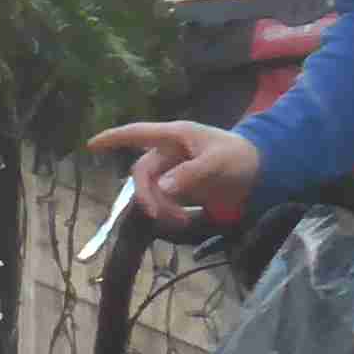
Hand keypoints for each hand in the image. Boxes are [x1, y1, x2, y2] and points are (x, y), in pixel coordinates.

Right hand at [84, 117, 264, 231]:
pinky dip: (168, 212)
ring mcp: (174, 170)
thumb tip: (162, 187)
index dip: (114, 138)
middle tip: (160, 217)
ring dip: (160, 207)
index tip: (91, 146)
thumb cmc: (241, 158)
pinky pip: (163, 200)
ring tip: (180, 221)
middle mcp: (170, 152)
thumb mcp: (218, 163)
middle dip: (147, 195)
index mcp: (175, 136)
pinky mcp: (181, 187)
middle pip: (142, 173)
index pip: (138, 133)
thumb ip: (190, 174)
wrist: (263, 173)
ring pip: (151, 190)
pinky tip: (181, 220)